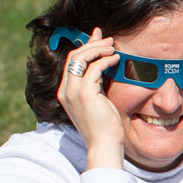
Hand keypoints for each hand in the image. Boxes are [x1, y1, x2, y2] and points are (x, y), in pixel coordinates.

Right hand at [54, 28, 126, 169]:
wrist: (104, 145)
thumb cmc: (104, 126)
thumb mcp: (98, 99)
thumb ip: (96, 82)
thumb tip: (104, 62)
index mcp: (66, 92)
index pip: (71, 61)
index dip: (85, 46)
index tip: (99, 38)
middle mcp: (65, 90)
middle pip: (74, 56)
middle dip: (92, 44)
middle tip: (109, 39)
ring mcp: (73, 92)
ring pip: (81, 58)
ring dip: (98, 48)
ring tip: (113, 46)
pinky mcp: (85, 94)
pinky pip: (94, 68)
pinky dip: (105, 60)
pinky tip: (116, 59)